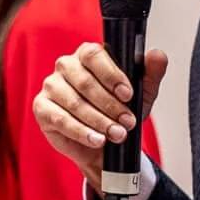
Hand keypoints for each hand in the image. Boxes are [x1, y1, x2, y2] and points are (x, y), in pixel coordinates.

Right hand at [33, 43, 169, 187]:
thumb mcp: (141, 94)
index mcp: (88, 54)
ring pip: (74, 102)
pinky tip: (97, 140)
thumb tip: (158, 55)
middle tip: (128, 121)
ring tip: (117, 134)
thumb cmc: (118, 112)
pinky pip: (60, 119)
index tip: (127, 94)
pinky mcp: (42, 108)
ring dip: (99, 121)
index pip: (94, 55)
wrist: (103, 144)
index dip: (111, 75)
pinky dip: (81, 132)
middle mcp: (66, 66)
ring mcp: (51, 86)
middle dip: (110, 105)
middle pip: (84, 81)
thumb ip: (151, 73)